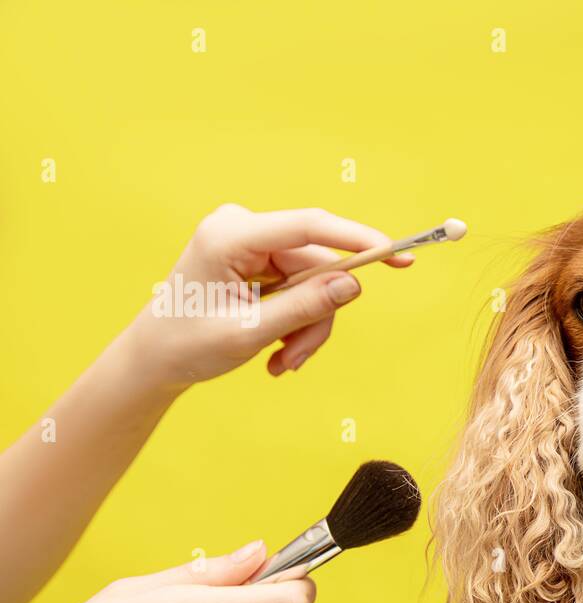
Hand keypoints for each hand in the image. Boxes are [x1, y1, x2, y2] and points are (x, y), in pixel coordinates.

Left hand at [126, 204, 412, 386]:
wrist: (154, 359)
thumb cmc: (187, 345)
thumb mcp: (251, 332)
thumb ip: (305, 307)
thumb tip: (352, 284)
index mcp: (230, 236)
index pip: (308, 227)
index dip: (356, 239)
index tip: (395, 254)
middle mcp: (241, 228)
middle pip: (314, 266)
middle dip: (315, 316)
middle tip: (297, 360)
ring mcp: (248, 241)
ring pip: (312, 281)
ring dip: (305, 326)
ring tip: (282, 362)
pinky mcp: (255, 258)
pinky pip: (299, 286)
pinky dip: (296, 321)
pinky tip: (275, 350)